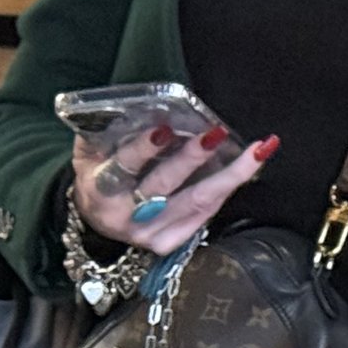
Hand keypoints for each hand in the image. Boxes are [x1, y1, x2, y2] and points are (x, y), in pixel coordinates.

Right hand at [72, 125, 277, 256]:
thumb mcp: (90, 154)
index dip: (144, 149)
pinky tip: (249, 168)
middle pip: (164, 186)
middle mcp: (124, 217)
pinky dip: (227, 189)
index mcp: (100, 191)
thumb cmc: (99, 175)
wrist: (97, 220)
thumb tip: (135, 105)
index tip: (165, 129)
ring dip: (229, 176)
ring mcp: (148, 234)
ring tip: (257, 151)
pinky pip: (204, 214)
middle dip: (191, 159)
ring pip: (196, 203)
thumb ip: (105, 133)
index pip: (123, 167)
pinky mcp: (168, 243)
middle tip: (216, 134)